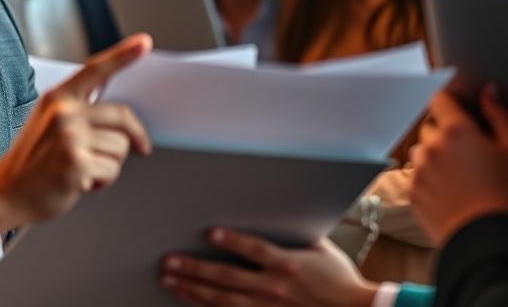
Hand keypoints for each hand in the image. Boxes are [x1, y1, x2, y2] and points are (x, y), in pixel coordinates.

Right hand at [0, 34, 151, 234]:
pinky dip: (102, 181)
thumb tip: (121, 115)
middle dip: (134, 137)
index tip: (144, 43)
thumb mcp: (49, 122)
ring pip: (121, 147)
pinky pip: (112, 170)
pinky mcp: (76, 163)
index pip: (95, 69)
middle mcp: (63, 112)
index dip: (123, 55)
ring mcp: (69, 137)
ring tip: (85, 169)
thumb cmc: (32, 161)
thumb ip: (79, 110)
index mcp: (57, 97)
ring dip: (110, 164)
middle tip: (140, 147)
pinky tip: (80, 182)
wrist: (6, 193)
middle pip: (122, 116)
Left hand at [160, 229, 378, 306]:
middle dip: (195, 268)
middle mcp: (275, 287)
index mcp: (289, 265)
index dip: (232, 241)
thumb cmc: (338, 278)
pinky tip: (189, 300)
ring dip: (193, 289)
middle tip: (169, 261)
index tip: (208, 233)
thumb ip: (292, 232)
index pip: (255, 250)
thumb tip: (269, 209)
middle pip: (228, 277)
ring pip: (223, 299)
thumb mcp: (320, 248)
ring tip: (170, 280)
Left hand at [410, 85, 507, 244]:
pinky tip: (450, 190)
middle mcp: (431, 145)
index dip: (449, 103)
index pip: (439, 98)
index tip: (458, 112)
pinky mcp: (412, 189)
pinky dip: (429, 178)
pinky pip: (416, 174)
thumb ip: (499, 115)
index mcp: (456, 130)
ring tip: (459, 174)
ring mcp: (418, 168)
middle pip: (430, 126)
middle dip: (444, 133)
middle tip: (467, 152)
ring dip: (434, 155)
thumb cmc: (506, 194)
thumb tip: (488, 91)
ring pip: (421, 150)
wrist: (486, 237)